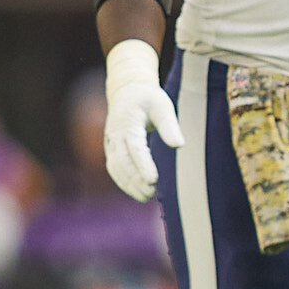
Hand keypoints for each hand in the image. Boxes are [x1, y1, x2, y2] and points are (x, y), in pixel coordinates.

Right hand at [103, 39, 182, 201]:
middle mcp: (115, 134)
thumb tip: (178, 145)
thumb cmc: (149, 99)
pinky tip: (136, 192)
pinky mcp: (111, 149)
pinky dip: (123, 181)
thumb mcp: (162, 106)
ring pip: (116, 167)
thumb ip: (169, 125)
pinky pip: (114, 168)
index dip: (143, 165)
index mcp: (128, 122)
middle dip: (135, 179)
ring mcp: (110, 142)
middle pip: (122, 161)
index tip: (153, 180)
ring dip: (128, 184)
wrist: (127, 91)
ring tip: (146, 197)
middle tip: (151, 193)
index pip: (135, 147)